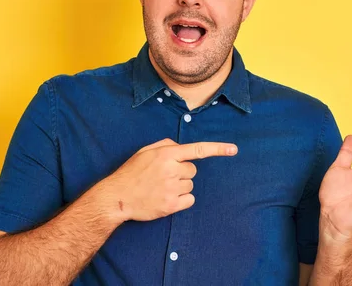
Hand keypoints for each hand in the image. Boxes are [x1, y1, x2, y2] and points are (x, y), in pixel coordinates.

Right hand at [103, 138, 236, 221]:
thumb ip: (165, 145)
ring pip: (190, 185)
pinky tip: (166, 198)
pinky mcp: (171, 205)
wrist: (117, 197)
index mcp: (166, 154)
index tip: (234, 149)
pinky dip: (182, 200)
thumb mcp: (145, 151)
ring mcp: (172, 188)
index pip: (197, 149)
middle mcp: (172, 170)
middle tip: (164, 177)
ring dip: (180, 186)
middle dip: (182, 172)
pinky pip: (189, 200)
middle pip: (193, 170)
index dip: (218, 149)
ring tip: (161, 188)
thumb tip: (180, 146)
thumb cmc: (131, 173)